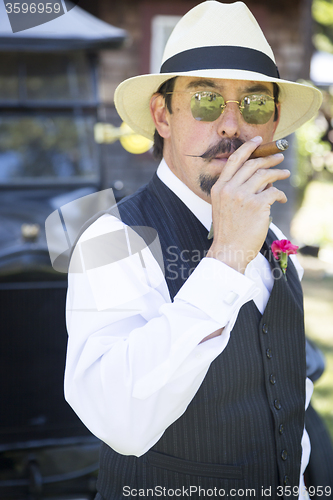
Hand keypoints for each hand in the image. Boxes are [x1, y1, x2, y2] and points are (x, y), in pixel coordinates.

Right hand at [206, 136, 289, 272]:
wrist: (229, 251)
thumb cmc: (228, 232)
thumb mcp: (222, 207)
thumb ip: (234, 191)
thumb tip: (259, 178)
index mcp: (219, 188)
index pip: (234, 160)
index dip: (248, 148)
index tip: (259, 140)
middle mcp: (229, 189)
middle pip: (252, 165)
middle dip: (268, 159)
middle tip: (279, 158)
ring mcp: (242, 196)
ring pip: (265, 176)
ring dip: (278, 173)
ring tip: (285, 174)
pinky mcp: (257, 206)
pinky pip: (273, 192)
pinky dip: (279, 195)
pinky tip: (280, 200)